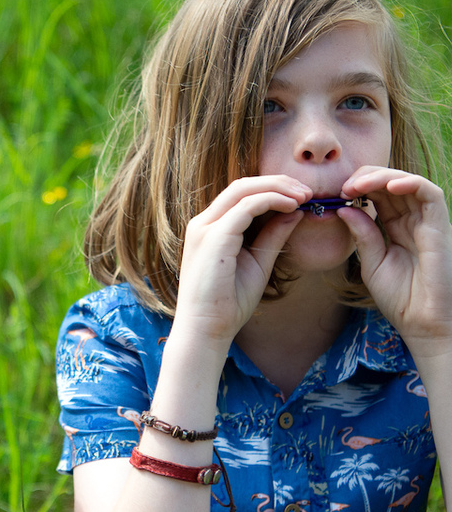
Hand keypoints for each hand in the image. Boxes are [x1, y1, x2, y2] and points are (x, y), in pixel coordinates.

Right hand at [172, 174, 309, 346]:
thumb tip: (295, 212)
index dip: (272, 189)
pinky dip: (272, 200)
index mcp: (209, 229)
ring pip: (243, 189)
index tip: (302, 197)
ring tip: (305, 195)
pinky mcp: (213, 237)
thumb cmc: (228, 303)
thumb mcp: (258, 262)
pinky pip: (246, 206)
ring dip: (277, 187)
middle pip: (242, 185)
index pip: (240, 195)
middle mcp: (203, 223)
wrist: (206, 329)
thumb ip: (272, 236)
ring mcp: (205, 228)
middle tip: (308, 190)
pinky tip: (293, 206)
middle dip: (277, 182)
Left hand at [340, 166, 451, 357]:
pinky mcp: (440, 226)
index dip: (358, 188)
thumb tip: (344, 208)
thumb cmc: (400, 297)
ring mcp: (427, 221)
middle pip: (391, 184)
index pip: (378, 194)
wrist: (422, 323)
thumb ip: (362, 235)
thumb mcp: (372, 262)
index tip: (337, 194)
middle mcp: (413, 220)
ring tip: (359, 185)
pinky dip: (410, 183)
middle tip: (343, 187)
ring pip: (408, 182)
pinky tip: (388, 186)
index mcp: (396, 227)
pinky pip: (430, 194)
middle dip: (366, 178)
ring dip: (383, 177)